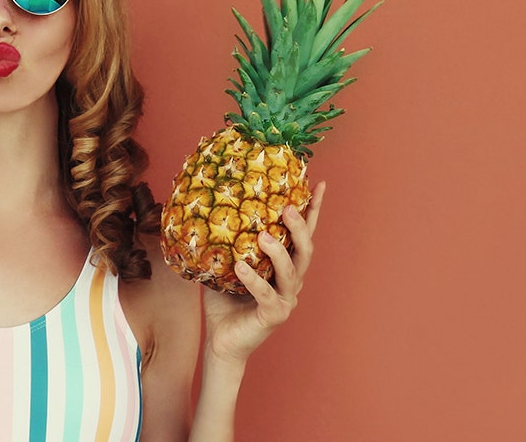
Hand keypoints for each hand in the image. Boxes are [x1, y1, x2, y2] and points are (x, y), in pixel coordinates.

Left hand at [201, 181, 324, 364]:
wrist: (220, 341)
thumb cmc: (223, 303)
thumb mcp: (224, 266)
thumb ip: (225, 242)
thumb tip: (207, 209)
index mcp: (283, 267)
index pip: (302, 235)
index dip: (312, 211)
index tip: (318, 184)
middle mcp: (290, 282)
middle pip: (305, 250)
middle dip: (300, 227)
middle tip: (288, 208)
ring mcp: (285, 300)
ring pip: (291, 272)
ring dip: (279, 252)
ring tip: (264, 236)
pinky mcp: (274, 316)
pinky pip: (266, 295)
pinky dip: (254, 280)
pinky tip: (240, 267)